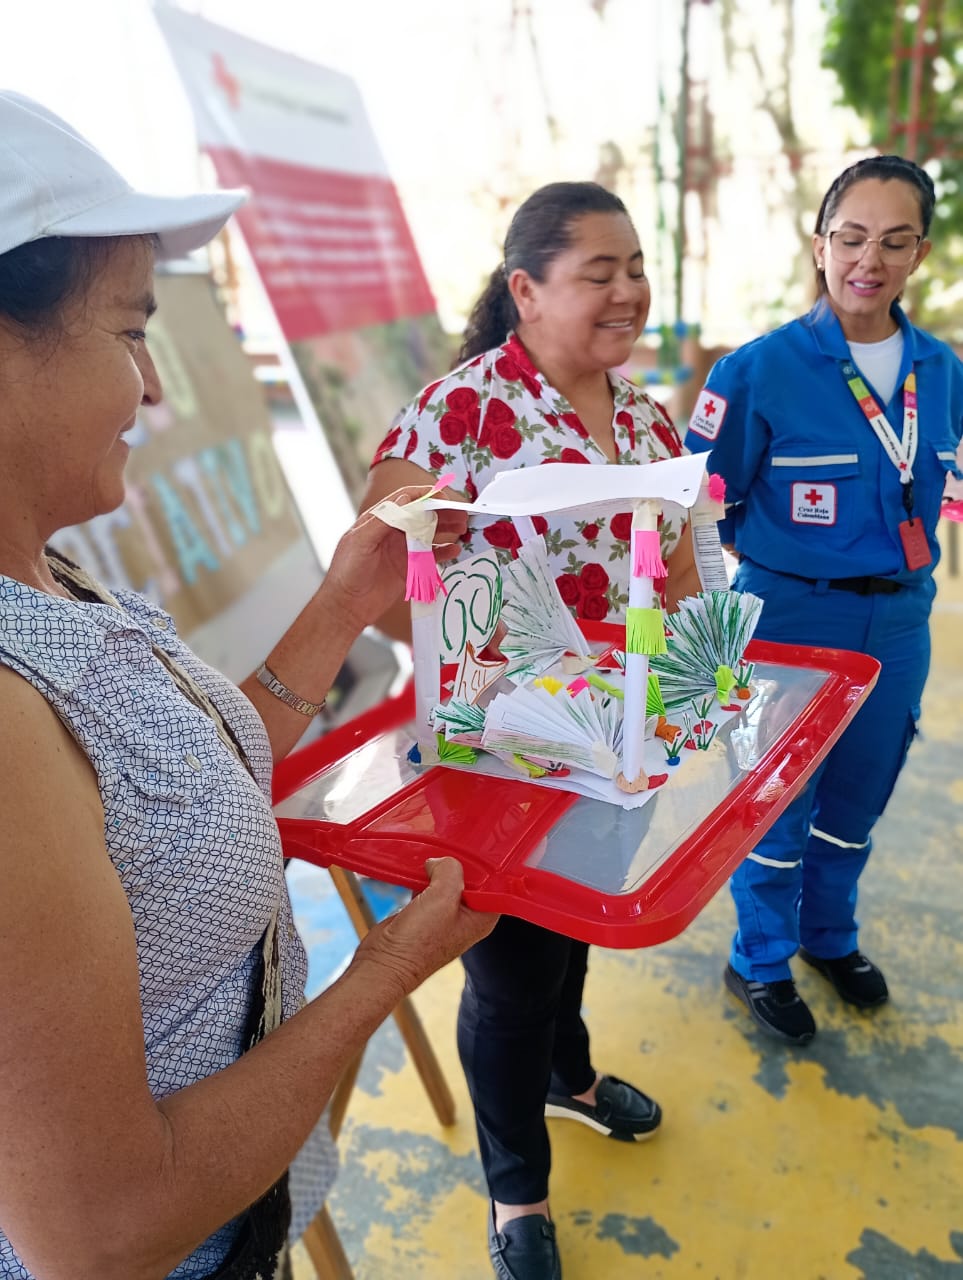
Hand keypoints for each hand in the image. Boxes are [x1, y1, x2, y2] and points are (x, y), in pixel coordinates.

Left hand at [324, 485, 468, 630]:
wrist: (346, 605)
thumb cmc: (346, 570)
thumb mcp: (361, 541)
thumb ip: (383, 520)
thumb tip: (405, 498)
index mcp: (380, 519)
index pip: (406, 499)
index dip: (425, 495)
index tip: (442, 497)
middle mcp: (393, 530)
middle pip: (422, 514)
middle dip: (442, 511)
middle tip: (461, 513)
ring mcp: (402, 548)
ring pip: (429, 532)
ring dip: (447, 528)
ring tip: (464, 527)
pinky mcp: (409, 567)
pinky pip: (430, 555)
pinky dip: (443, 551)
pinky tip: (455, 549)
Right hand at [352, 857, 497, 997]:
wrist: (384, 963)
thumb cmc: (417, 943)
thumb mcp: (442, 898)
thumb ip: (450, 871)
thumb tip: (438, 862)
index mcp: (481, 917)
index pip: (496, 884)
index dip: (487, 866)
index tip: (477, 847)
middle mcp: (467, 917)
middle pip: (470, 879)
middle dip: (459, 864)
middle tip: (449, 846)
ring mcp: (444, 915)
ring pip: (447, 881)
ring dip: (438, 869)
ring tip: (430, 856)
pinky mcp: (424, 912)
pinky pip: (428, 886)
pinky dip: (422, 877)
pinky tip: (416, 868)